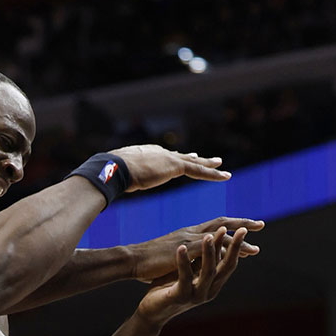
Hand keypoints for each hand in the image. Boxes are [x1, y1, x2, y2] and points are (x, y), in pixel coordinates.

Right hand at [110, 145, 230, 191]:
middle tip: (205, 158)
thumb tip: (110, 183)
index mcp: (147, 154)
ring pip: (194, 163)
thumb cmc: (111, 174)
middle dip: (195, 158)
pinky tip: (225, 176)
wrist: (115, 169)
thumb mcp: (119, 176)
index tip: (185, 159)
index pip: (166, 157)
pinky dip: (212, 174)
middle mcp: (160, 152)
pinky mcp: (175, 166)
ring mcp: (168, 158)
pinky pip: (198, 171)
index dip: (176, 159)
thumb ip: (121, 178)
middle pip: (182, 157)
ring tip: (221, 164)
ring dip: (208, 165)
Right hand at [130, 217, 262, 281]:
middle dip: (242, 225)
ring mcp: (188, 239)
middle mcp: (191, 232)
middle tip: (260, 224)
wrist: (132, 260)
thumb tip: (191, 259)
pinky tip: (237, 251)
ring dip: (239, 240)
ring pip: (220, 236)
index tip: (247, 227)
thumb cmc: (147, 260)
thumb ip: (183, 254)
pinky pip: (209, 246)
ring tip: (255, 246)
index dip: (231, 225)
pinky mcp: (185, 249)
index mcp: (187, 233)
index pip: (214, 226)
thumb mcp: (169, 255)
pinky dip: (224, 247)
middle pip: (222, 224)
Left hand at [136, 227, 247, 325]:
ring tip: (209, 236)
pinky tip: (182, 248)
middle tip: (242, 230)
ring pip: (208, 271)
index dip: (236, 246)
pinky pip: (184, 277)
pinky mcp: (180, 296)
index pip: (229, 263)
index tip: (243, 228)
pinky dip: (184, 261)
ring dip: (209, 252)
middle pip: (226, 267)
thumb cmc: (169, 288)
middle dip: (234, 248)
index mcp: (213, 284)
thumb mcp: (189, 271)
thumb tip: (213, 238)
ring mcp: (195, 295)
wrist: (151, 311)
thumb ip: (200, 260)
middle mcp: (208, 290)